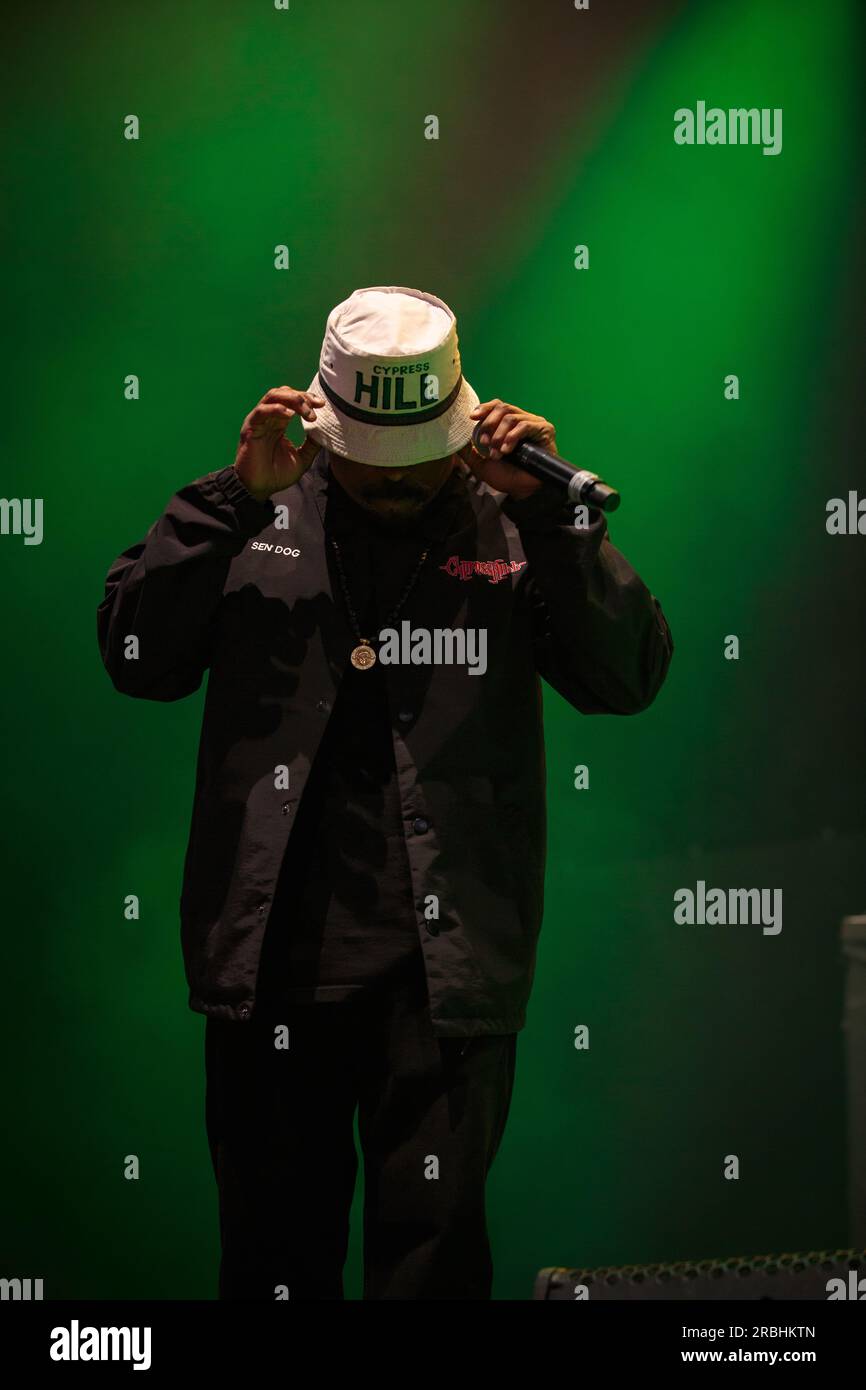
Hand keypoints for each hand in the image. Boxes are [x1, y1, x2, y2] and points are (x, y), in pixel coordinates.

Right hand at [234, 386, 325, 500]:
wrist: (259, 488)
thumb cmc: (277, 475)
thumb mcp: (302, 458)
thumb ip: (312, 445)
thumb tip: (324, 432)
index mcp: (279, 422)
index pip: (292, 401)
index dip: (307, 399)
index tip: (322, 405)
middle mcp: (269, 418)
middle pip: (284, 393)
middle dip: (302, 396)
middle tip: (316, 406)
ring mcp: (259, 421)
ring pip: (273, 396)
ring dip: (292, 399)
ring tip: (306, 411)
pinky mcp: (250, 428)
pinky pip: (261, 411)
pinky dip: (275, 408)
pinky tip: (289, 414)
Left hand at [460, 398, 556, 499]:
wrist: (522, 491)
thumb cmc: (505, 477)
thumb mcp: (480, 463)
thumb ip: (467, 451)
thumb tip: (454, 440)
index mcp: (508, 424)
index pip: (497, 406)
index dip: (484, 408)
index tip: (472, 417)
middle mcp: (522, 420)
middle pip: (503, 408)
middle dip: (489, 424)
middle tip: (484, 443)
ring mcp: (534, 423)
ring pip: (511, 417)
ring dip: (499, 435)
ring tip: (496, 453)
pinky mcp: (544, 430)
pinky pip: (524, 426)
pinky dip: (512, 437)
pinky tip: (507, 451)